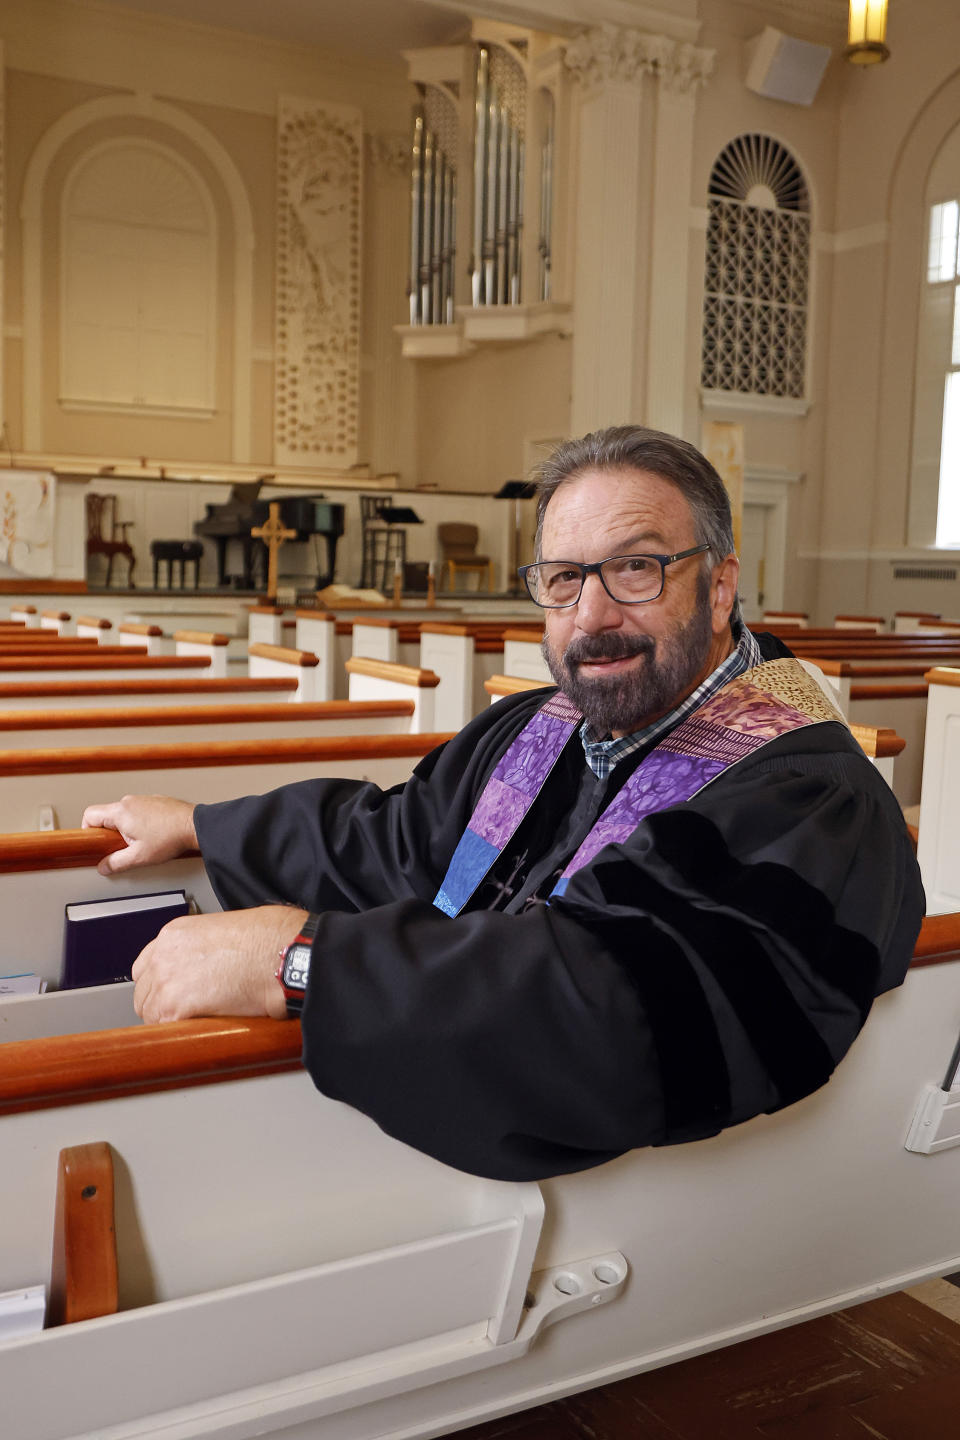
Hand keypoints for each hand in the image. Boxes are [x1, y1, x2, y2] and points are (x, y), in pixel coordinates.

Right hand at [81, 795, 198, 874]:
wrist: (196, 826)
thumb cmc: (171, 837)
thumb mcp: (139, 857)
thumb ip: (116, 863)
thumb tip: (104, 866)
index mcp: (120, 812)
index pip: (90, 815)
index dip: (88, 831)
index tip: (96, 843)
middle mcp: (130, 801)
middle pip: (107, 814)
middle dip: (110, 832)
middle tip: (121, 846)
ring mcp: (143, 799)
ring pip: (124, 813)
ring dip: (126, 827)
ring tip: (141, 841)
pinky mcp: (155, 801)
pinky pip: (139, 810)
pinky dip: (140, 822)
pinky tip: (153, 834)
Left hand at [131, 905, 308, 1023]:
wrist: (282, 954)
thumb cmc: (270, 938)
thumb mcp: (226, 929)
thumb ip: (204, 948)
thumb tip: (206, 968)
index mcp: (175, 934)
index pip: (145, 967)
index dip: (159, 984)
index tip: (170, 993)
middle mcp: (164, 954)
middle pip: (143, 992)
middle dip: (161, 1004)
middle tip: (185, 1013)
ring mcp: (166, 980)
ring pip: (150, 1014)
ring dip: (170, 1022)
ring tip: (195, 1024)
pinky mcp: (176, 1006)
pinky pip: (164, 1030)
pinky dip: (179, 1035)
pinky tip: (198, 1032)